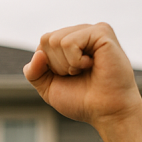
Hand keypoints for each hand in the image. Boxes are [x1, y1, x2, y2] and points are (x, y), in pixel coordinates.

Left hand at [23, 23, 141, 127]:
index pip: (43, 44)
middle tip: (78, 74)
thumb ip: (34, 72)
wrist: (106, 111)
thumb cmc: (82, 100)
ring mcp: (92, 30)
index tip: (69, 77)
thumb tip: (38, 53)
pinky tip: (92, 65)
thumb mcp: (49, 88)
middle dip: (57, 65)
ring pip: (56, 40)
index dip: (48, 66)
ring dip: (66, 64)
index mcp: (70, 42)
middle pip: (47, 39)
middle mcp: (81, 33)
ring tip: (85, 70)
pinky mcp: (102, 31)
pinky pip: (69, 42)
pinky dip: (75, 60)